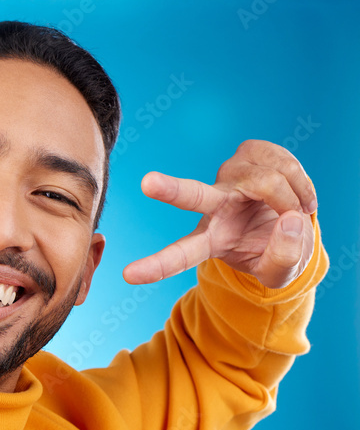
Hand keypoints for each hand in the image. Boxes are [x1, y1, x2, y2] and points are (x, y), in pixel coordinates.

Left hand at [122, 140, 317, 288]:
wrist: (294, 223)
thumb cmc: (278, 250)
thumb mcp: (281, 272)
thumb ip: (284, 257)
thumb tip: (289, 220)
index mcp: (211, 240)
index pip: (181, 255)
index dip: (157, 266)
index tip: (127, 276)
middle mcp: (213, 206)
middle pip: (193, 196)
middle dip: (171, 189)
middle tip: (147, 182)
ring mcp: (229, 176)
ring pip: (267, 181)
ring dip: (294, 198)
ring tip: (300, 212)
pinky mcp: (249, 153)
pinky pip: (282, 163)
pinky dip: (301, 181)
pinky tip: (298, 192)